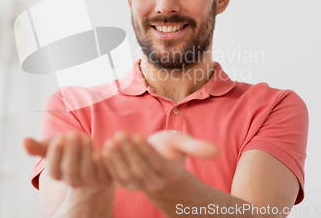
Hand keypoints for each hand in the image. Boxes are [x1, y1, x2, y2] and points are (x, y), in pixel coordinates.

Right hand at [23, 131, 111, 189]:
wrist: (92, 159)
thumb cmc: (69, 150)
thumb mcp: (54, 145)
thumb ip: (38, 146)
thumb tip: (23, 141)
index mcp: (58, 174)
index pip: (54, 170)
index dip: (56, 154)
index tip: (59, 138)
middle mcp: (73, 181)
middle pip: (70, 170)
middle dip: (71, 151)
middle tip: (73, 134)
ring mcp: (90, 182)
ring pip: (87, 171)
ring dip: (85, 152)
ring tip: (85, 137)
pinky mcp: (105, 178)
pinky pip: (104, 171)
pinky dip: (101, 159)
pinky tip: (99, 147)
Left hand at [100, 130, 218, 193]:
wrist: (157, 164)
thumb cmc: (171, 150)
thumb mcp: (183, 145)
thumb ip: (196, 148)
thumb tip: (216, 151)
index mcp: (169, 173)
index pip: (156, 163)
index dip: (146, 151)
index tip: (138, 136)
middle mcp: (154, 183)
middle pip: (140, 168)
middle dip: (129, 151)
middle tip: (120, 135)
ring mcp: (138, 185)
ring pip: (127, 173)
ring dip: (118, 157)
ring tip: (112, 140)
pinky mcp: (125, 183)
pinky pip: (116, 175)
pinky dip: (109, 163)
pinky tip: (104, 148)